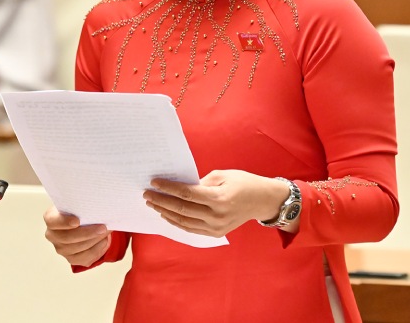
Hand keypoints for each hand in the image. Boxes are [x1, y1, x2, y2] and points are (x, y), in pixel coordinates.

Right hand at [43, 206, 110, 266]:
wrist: (83, 222)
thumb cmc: (79, 212)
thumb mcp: (77, 205)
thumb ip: (82, 206)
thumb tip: (97, 209)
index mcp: (51, 219)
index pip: (52, 221)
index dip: (64, 222)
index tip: (77, 221)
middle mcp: (53, 235)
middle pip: (67, 238)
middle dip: (87, 233)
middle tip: (102, 227)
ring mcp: (61, 249)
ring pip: (78, 248)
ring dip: (94, 240)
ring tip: (106, 232)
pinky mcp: (71, 258)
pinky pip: (85, 258)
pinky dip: (97, 249)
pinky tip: (104, 241)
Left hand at [143, 170, 294, 236]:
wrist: (262, 200)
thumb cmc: (243, 183)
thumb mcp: (223, 175)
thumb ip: (200, 181)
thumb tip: (178, 186)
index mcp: (219, 198)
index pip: (186, 194)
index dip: (168, 188)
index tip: (154, 183)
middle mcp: (217, 216)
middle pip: (182, 210)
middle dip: (162, 201)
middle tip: (147, 194)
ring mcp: (216, 227)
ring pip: (183, 222)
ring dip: (165, 213)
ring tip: (153, 204)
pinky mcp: (216, 233)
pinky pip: (191, 229)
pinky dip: (176, 222)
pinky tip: (166, 215)